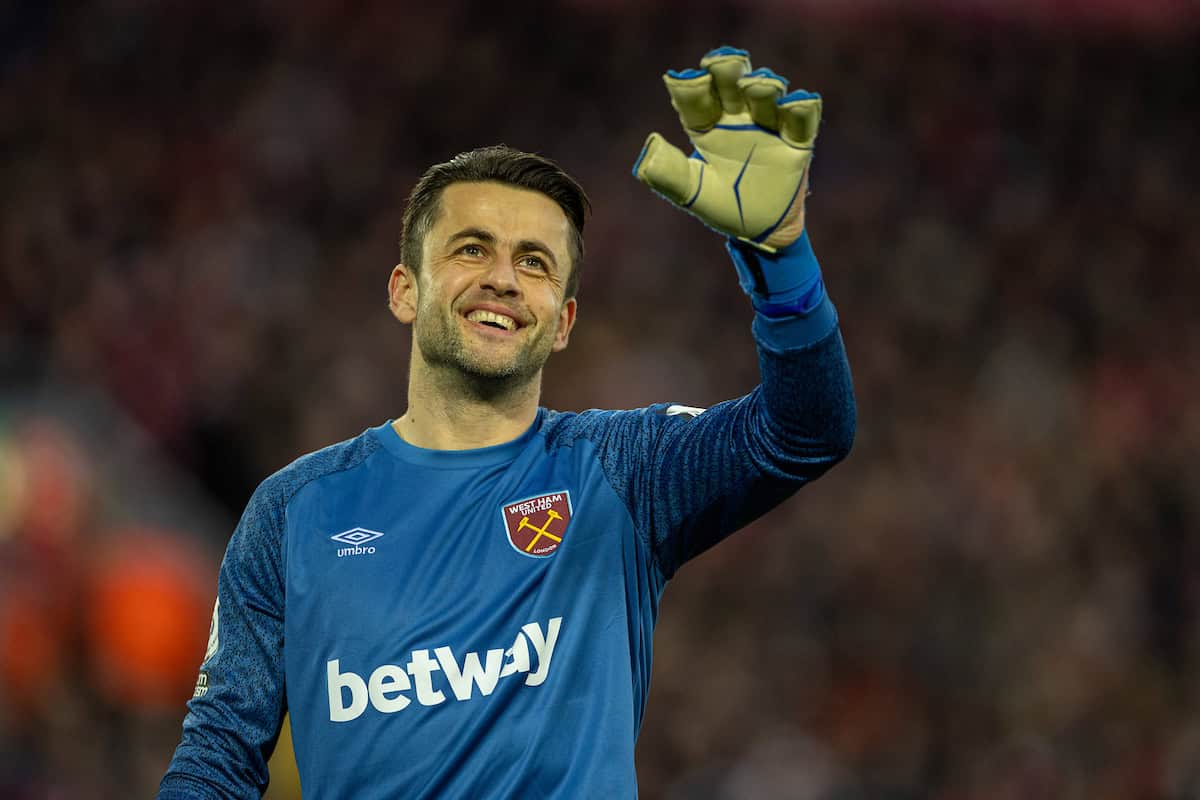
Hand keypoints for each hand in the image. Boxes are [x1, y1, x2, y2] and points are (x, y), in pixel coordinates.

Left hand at [633, 46, 820, 251]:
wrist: (760, 234)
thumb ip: (669, 173)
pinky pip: (802, 122)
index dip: (690, 88)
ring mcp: (769, 128)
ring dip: (762, 85)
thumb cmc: (723, 207)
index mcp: (708, 127)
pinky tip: (795, 101)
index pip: (697, 100)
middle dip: (727, 70)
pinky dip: (801, 108)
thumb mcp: (692, 192)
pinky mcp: (797, 144)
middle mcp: (738, 119)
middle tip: (718, 61)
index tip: (682, 79)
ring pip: (766, 97)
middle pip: (732, 86)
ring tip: (753, 84)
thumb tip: (650, 146)